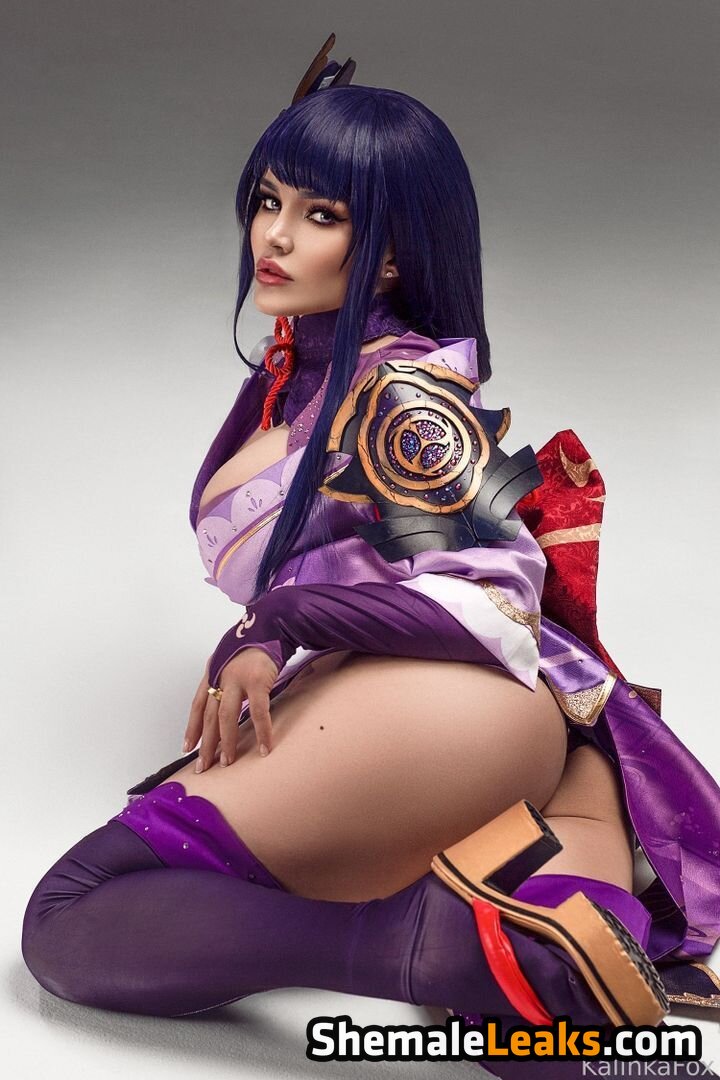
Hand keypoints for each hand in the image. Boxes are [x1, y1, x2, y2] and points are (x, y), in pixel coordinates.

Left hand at [184, 649, 278, 771]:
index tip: (187, 747)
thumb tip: (224, 706)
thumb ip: (225, 680)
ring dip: (227, 742)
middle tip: (204, 765)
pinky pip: (259, 713)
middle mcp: (221, 676)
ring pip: (227, 717)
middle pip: (210, 715)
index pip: (198, 705)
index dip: (192, 727)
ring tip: (227, 761)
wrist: (272, 626)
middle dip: (206, 743)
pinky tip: (264, 746)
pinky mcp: (258, 681)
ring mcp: (238, 679)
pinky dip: (262, 732)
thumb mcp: (231, 661)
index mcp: (213, 672)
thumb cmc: (254, 646)